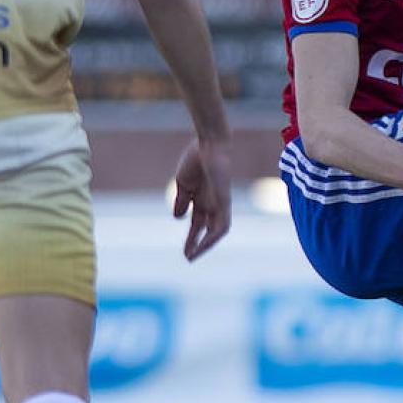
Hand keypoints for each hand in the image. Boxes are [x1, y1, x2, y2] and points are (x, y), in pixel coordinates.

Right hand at [171, 139, 232, 259]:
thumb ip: (182, 200)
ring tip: (194, 255)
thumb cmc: (195, 159)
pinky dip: (214, 235)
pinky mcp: (224, 201)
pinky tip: (204, 244)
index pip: (198, 223)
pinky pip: (222, 223)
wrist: (208, 145)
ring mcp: (220, 203)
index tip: (185, 251)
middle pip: (207, 229)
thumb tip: (178, 218)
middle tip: (188, 257)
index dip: (192, 237)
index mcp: (202, 199)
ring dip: (206, 244)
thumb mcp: (184, 184)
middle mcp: (213, 203)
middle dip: (198, 243)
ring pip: (217, 230)